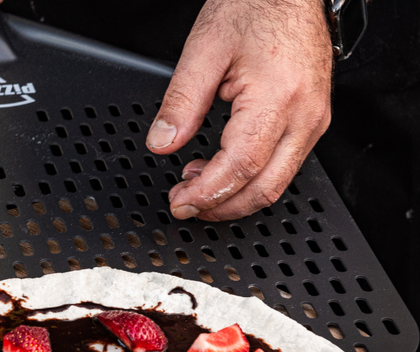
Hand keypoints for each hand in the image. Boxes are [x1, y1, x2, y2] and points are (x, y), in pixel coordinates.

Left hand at [147, 0, 332, 221]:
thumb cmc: (256, 5)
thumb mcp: (204, 49)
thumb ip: (181, 102)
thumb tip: (161, 143)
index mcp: (278, 97)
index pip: (239, 167)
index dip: (206, 193)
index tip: (179, 201)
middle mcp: (304, 116)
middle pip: (263, 188)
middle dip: (220, 207)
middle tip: (185, 204)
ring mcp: (313, 122)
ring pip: (275, 185)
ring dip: (234, 197)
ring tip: (196, 185)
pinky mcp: (312, 122)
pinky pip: (282, 168)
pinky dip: (250, 180)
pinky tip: (221, 170)